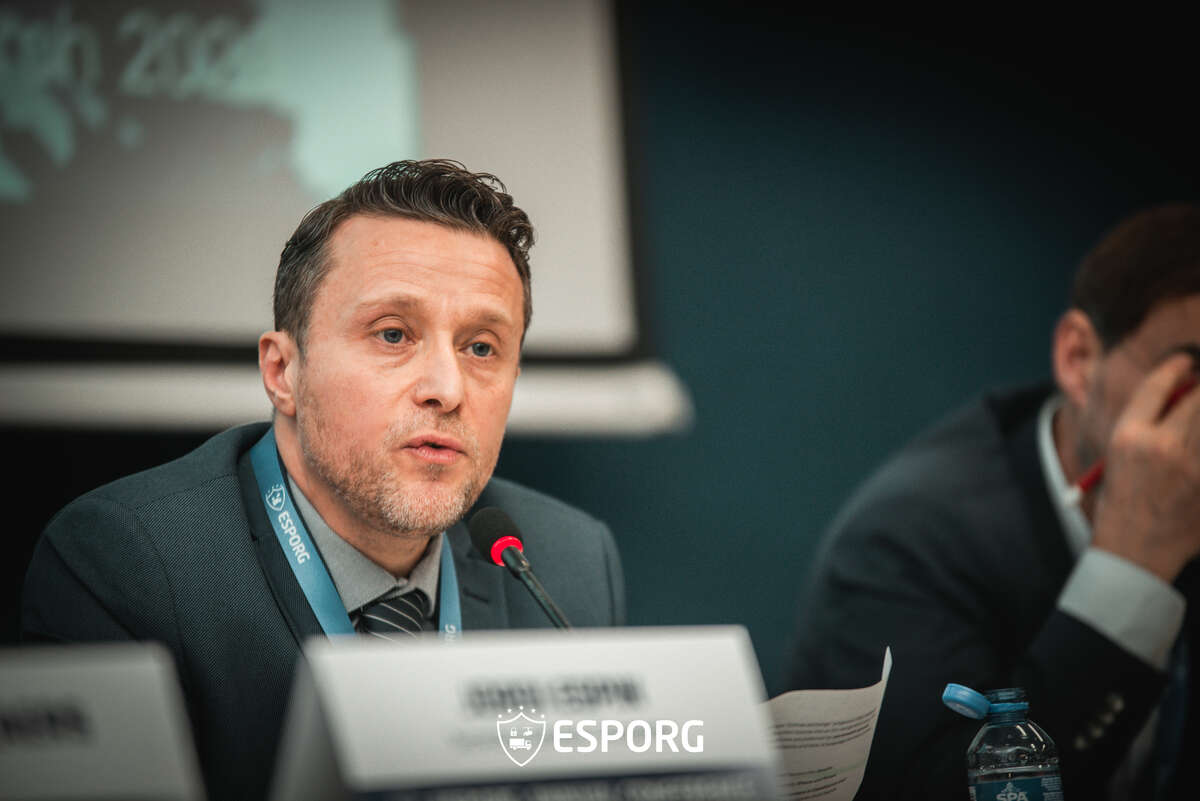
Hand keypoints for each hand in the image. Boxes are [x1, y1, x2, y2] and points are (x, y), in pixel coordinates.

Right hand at [1092, 352, 1199, 582]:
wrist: (1135, 552)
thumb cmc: (1124, 501)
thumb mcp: (1120, 456)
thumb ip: (1147, 423)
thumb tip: (1184, 390)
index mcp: (1129, 437)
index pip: (1159, 384)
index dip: (1177, 366)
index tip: (1186, 362)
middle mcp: (1161, 447)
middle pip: (1198, 396)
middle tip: (1199, 388)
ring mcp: (1191, 467)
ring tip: (1194, 421)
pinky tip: (1194, 452)